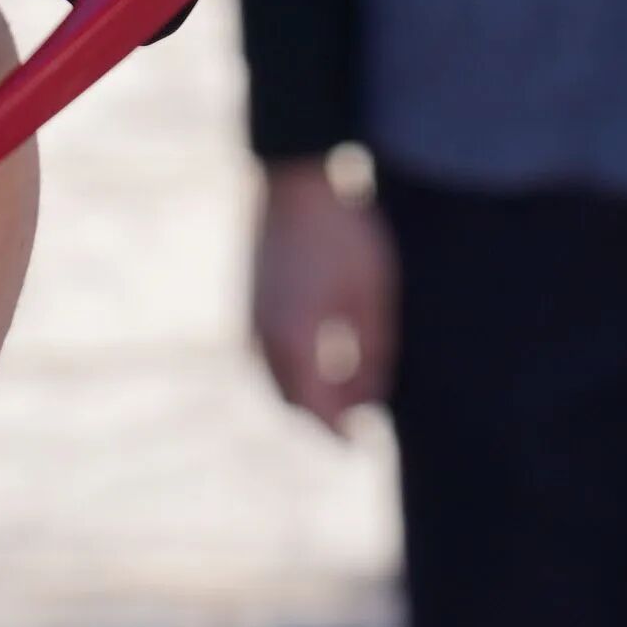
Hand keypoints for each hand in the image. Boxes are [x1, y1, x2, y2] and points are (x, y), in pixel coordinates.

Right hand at [249, 156, 398, 432]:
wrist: (298, 180)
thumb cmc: (344, 234)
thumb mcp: (372, 294)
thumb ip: (372, 352)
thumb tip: (371, 401)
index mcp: (295, 340)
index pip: (315, 410)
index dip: (338, 434)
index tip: (362, 446)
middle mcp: (265, 338)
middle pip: (293, 400)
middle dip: (324, 418)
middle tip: (357, 427)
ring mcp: (254, 321)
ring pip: (280, 379)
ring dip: (310, 394)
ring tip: (348, 395)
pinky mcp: (254, 305)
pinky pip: (273, 356)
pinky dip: (298, 370)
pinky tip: (326, 359)